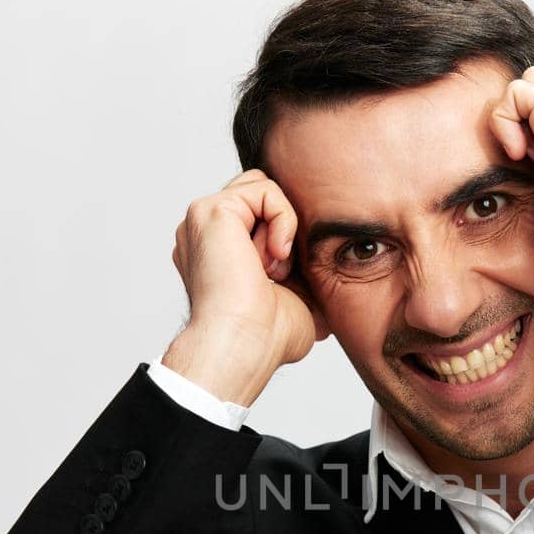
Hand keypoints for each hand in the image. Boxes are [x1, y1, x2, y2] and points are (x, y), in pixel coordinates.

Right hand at [165, 169, 329, 404]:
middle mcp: (205, 234)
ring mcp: (203, 220)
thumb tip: (330, 281)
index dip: (285, 238)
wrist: (247, 344)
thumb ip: (304, 276)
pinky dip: (283, 220)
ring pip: (263, 190)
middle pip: (260, 196)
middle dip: (282, 228)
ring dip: (280, 228)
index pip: (260, 216)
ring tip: (272, 268)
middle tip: (279, 273)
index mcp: (218, 253)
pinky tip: (275, 255)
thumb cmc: (267, 337)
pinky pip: (265, 189)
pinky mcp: (211, 210)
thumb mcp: (298, 299)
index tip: (285, 278)